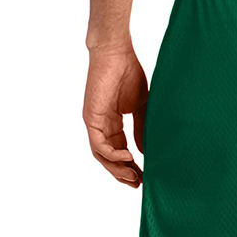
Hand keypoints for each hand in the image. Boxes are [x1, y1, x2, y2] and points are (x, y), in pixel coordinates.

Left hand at [83, 45, 147, 187]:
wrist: (116, 52)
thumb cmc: (129, 73)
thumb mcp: (141, 107)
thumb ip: (141, 129)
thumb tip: (144, 152)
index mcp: (112, 124)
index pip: (119, 152)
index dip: (131, 166)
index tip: (145, 177)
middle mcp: (101, 126)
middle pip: (109, 159)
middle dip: (123, 173)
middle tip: (139, 184)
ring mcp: (95, 123)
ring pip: (102, 156)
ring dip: (117, 169)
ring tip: (134, 177)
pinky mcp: (91, 118)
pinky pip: (99, 145)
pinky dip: (113, 155)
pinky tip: (128, 157)